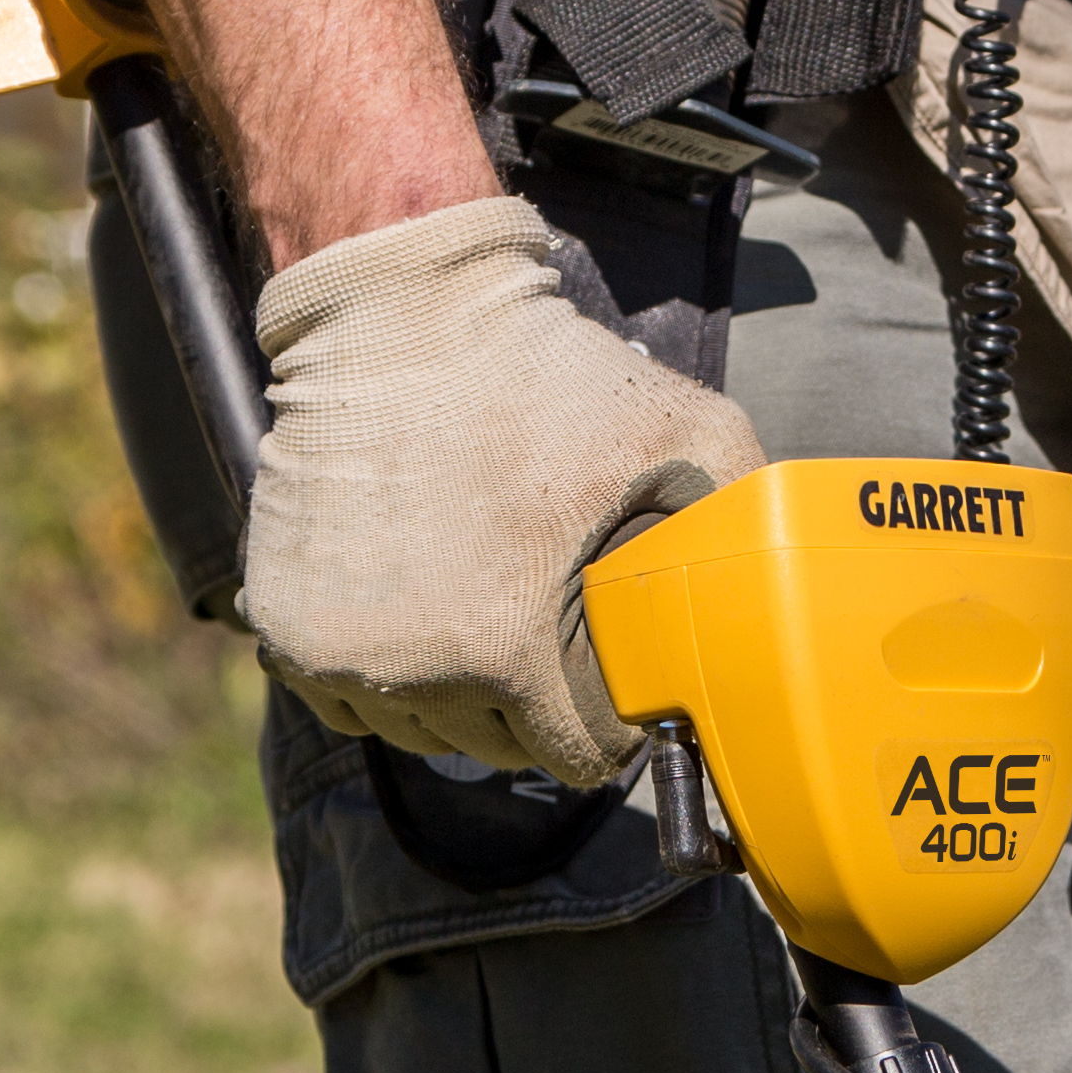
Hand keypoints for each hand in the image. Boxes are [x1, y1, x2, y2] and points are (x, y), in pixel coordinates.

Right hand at [247, 197, 764, 785]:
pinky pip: (350, 703)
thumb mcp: (685, 428)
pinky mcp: (287, 628)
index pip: (579, 758)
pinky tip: (420, 610)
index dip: (611, 721)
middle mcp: (414, 672)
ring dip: (460, 694)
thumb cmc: (542, 374)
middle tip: (553, 629)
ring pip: (423, 733)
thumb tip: (784, 607)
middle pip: (499, 749)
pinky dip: (386, 675)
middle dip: (537, 703)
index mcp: (508, 649)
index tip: (612, 675)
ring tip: (486, 608)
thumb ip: (739, 522)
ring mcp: (342, 655)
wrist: (396, 314)